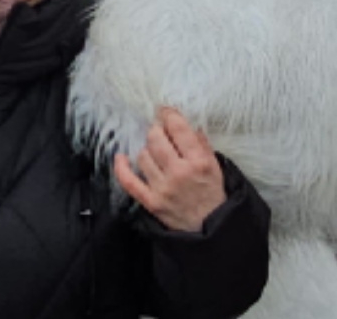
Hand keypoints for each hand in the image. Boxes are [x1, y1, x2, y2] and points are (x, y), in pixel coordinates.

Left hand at [112, 107, 228, 231]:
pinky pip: (129, 182)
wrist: (209, 226)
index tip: (164, 110)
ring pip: (143, 156)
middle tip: (159, 130)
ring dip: (147, 149)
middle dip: (156, 130)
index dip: (168, 114)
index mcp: (198, 161)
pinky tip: (121, 157)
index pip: (178, 129)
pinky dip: (121, 167)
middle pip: (156, 139)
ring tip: (155, 151)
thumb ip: (202, 144)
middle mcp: (179, 173)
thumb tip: (187, 126)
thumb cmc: (213, 194)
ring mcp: (162, 188)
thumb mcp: (216, 166)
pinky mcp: (151, 202)